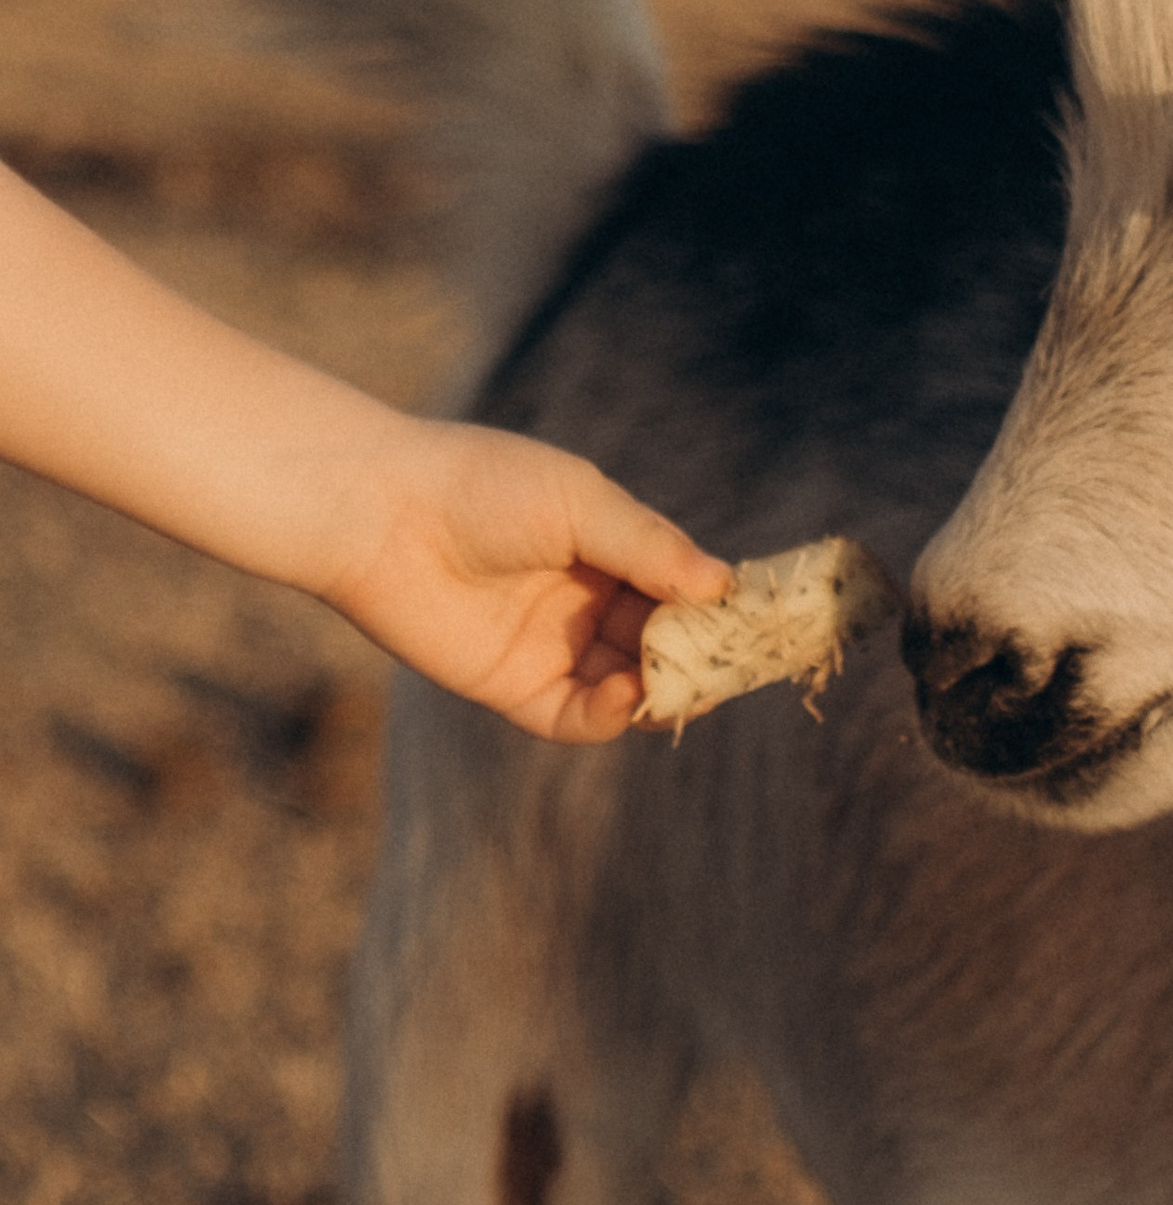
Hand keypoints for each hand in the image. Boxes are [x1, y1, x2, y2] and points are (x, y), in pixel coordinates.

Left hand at [319, 420, 732, 742]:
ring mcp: (555, 648)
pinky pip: (580, 716)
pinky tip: (629, 693)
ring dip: (665, 690)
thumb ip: (650, 548)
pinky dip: (614, 715)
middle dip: (702, 656)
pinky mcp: (517, 688)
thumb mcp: (583, 504)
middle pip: (665, 643)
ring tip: (686, 685)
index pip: (683, 588)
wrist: (380, 513)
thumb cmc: (482, 487)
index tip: (759, 621)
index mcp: (611, 550)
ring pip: (633, 685)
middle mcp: (589, 603)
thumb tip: (723, 588)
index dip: (720, 607)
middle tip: (734, 666)